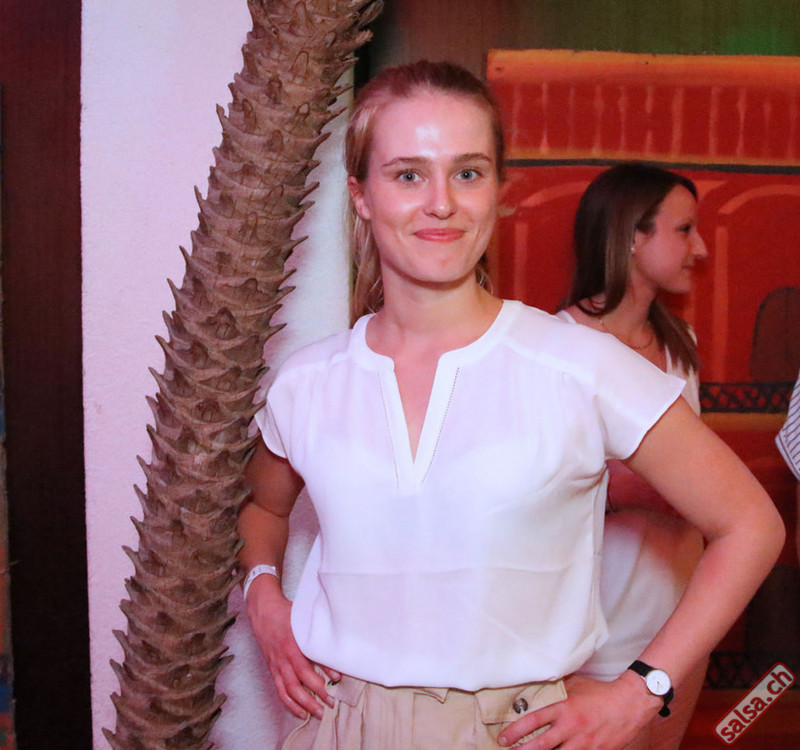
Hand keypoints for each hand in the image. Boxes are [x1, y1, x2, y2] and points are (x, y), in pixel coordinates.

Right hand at [246, 575, 340, 718]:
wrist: (264, 612)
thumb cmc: (287, 615)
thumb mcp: (304, 621)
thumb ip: (317, 638)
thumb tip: (333, 654)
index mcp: (291, 645)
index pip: (306, 668)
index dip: (320, 677)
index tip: (336, 682)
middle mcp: (283, 658)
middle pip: (298, 684)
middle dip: (315, 697)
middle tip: (331, 705)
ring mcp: (276, 665)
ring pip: (288, 691)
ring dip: (303, 705)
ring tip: (317, 714)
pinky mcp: (272, 669)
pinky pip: (279, 691)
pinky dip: (289, 704)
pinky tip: (300, 712)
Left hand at [497, 672, 659, 748]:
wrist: (630, 703)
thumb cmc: (601, 692)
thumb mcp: (576, 685)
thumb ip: (557, 688)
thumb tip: (540, 684)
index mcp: (564, 709)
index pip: (533, 721)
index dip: (515, 731)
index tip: (503, 738)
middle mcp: (571, 728)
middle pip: (541, 746)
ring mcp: (585, 744)